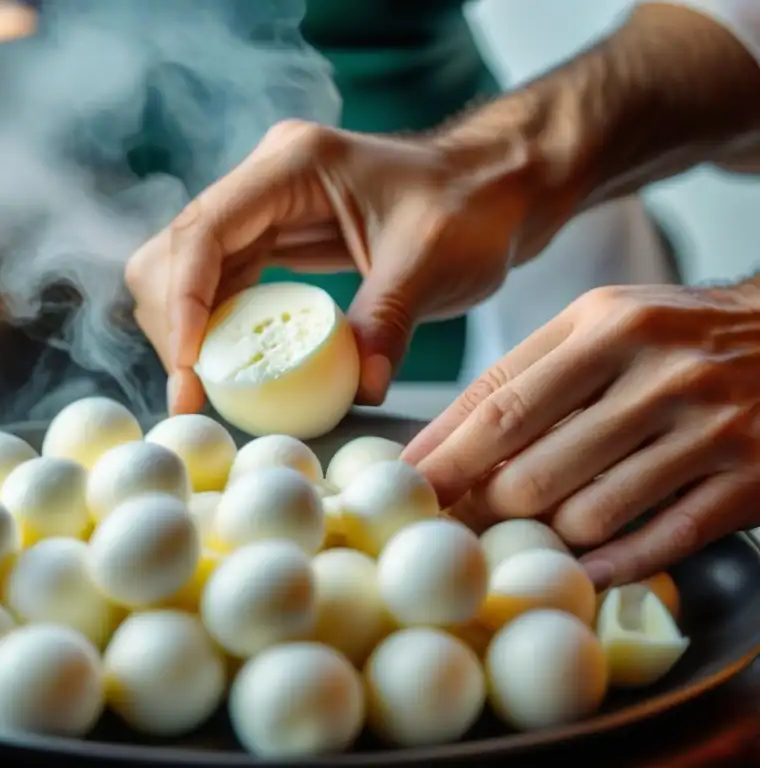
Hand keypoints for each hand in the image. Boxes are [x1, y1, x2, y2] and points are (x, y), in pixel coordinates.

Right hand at [125, 118, 542, 413]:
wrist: (495, 190)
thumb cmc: (473, 208)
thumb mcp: (432, 263)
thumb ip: (387, 322)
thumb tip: (359, 391)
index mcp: (294, 165)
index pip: (205, 229)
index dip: (185, 300)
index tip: (190, 367)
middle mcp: (265, 178)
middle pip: (176, 249)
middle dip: (174, 321)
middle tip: (192, 391)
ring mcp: (264, 207)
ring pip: (187, 269)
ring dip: (188, 329)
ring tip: (205, 389)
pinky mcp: (274, 237)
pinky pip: (222, 284)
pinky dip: (216, 328)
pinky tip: (232, 367)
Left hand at [403, 284, 759, 587]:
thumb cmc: (672, 335)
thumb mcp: (597, 325)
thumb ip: (519, 375)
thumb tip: (433, 442)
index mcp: (606, 325)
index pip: (500, 406)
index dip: (445, 458)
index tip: (407, 491)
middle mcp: (657, 372)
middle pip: (535, 470)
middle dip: (483, 508)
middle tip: (458, 525)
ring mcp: (709, 428)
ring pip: (591, 514)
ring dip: (545, 538)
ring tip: (525, 537)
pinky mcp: (749, 478)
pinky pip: (663, 541)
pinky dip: (612, 566)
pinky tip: (581, 573)